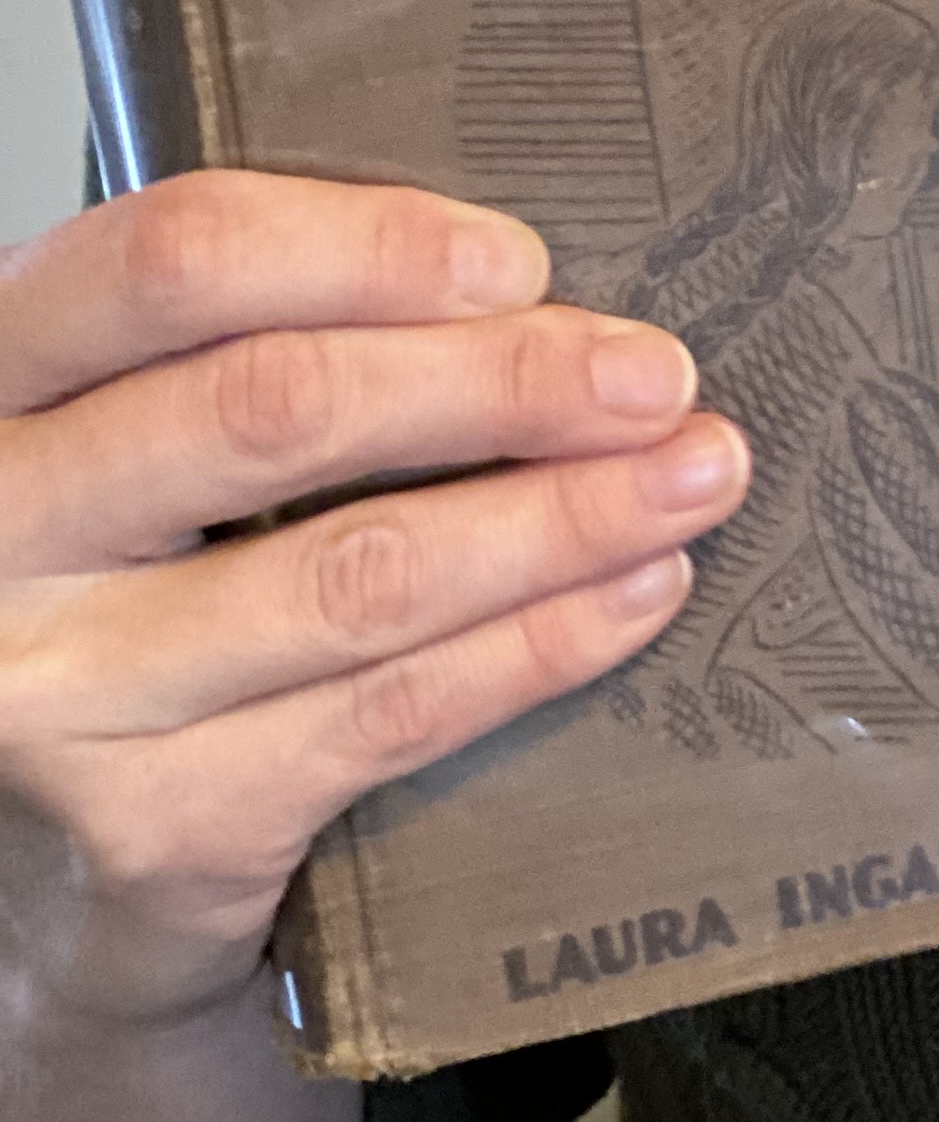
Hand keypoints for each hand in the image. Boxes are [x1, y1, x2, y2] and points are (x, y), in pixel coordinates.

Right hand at [0, 170, 748, 1030]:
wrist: (43, 874)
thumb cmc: (121, 586)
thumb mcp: (136, 430)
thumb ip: (257, 338)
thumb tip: (520, 282)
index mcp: (5, 376)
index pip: (171, 262)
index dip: (365, 248)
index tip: (518, 262)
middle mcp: (3, 530)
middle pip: (275, 410)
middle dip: (502, 381)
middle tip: (652, 376)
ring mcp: (62, 691)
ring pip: (355, 575)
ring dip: (558, 517)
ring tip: (687, 476)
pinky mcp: (155, 826)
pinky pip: (387, 714)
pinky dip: (537, 644)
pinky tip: (632, 595)